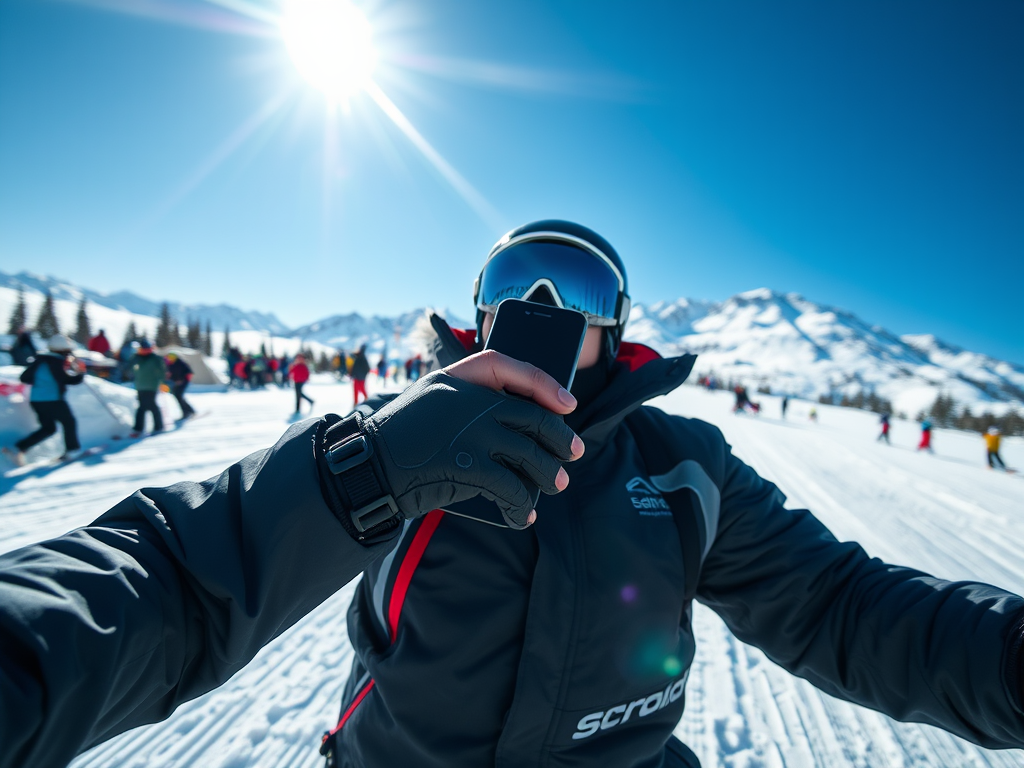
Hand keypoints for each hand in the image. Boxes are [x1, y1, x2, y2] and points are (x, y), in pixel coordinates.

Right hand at [359, 350, 584, 528]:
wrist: (365, 468)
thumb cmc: (397, 440)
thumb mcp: (429, 404)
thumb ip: (465, 404)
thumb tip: (516, 430)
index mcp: (457, 379)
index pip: (509, 366)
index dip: (544, 383)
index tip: (567, 403)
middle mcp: (469, 400)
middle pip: (532, 416)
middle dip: (560, 437)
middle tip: (573, 452)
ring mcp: (471, 431)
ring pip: (530, 454)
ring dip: (549, 474)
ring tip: (557, 485)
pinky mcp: (469, 465)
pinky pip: (512, 487)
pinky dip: (522, 505)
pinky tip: (523, 515)